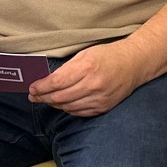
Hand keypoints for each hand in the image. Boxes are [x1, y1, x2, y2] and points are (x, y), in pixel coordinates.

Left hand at [28, 42, 145, 116]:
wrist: (134, 64)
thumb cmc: (108, 56)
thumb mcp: (85, 54)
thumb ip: (66, 68)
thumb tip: (47, 81)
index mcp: (87, 68)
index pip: (57, 83)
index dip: (41, 88)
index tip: (32, 88)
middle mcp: (93, 85)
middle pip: (60, 98)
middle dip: (43, 97)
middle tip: (34, 96)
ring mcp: (99, 98)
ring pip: (68, 107)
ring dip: (54, 104)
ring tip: (46, 100)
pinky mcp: (103, 107)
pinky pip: (79, 112)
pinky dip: (68, 109)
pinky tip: (62, 104)